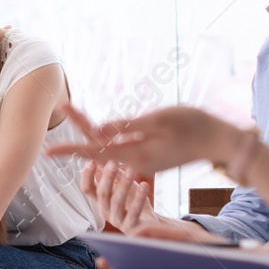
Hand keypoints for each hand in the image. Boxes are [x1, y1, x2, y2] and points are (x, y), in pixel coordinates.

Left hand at [48, 103, 239, 177]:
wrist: (220, 139)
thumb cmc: (193, 125)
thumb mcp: (158, 120)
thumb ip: (127, 125)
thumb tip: (99, 129)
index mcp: (135, 154)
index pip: (95, 153)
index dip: (70, 150)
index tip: (47, 152)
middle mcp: (135, 160)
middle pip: (98, 145)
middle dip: (77, 127)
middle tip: (58, 107)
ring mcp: (143, 158)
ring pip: (110, 144)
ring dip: (91, 129)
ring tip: (70, 108)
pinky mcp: (149, 154)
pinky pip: (123, 144)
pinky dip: (111, 134)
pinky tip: (102, 125)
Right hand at [82, 162, 197, 240]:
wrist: (151, 223)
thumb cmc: (134, 201)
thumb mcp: (123, 183)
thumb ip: (113, 172)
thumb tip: (103, 150)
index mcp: (101, 200)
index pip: (87, 189)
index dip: (86, 176)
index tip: (91, 161)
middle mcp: (105, 210)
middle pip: (102, 193)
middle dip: (107, 177)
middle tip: (113, 162)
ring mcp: (117, 220)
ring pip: (116, 202)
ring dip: (124, 185)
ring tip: (132, 171)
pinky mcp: (131, 227)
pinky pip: (134, 212)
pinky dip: (139, 198)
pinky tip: (145, 185)